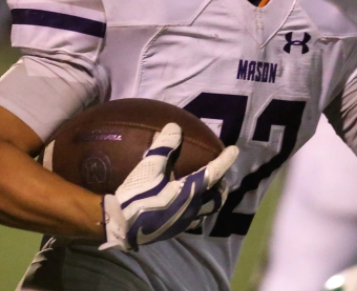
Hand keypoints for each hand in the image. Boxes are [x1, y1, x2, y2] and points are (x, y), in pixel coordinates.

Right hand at [100, 123, 238, 251]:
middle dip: (222, 186)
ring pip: (206, 211)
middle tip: (220, 177)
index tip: (234, 150)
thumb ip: (163, 147)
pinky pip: (193, 219)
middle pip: (216, 199)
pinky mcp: (174, 230)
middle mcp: (192, 209)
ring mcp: (184, 222)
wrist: (121, 225)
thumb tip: (174, 127)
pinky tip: (185, 204)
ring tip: (207, 190)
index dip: (225, 160)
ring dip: (211, 199)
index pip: (213, 173)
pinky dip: (196, 208)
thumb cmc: (136, 196)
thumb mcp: (148, 168)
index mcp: (189, 192)